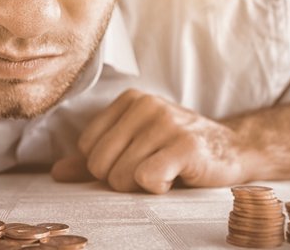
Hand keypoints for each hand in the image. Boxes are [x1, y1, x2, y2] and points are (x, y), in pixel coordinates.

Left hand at [52, 89, 248, 192]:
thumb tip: (57, 172)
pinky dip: (157, 188)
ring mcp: (166, 122)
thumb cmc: (177, 150)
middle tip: (148, 171)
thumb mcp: (135, 146)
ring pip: (121, 175)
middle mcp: (146, 105)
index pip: (88, 147)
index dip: (106, 166)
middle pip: (100, 164)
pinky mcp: (185, 145)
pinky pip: (147, 178)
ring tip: (165, 172)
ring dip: (141, 186)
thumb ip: (95, 158)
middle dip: (119, 180)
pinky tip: (174, 179)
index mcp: (129, 100)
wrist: (232, 151)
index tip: (134, 161)